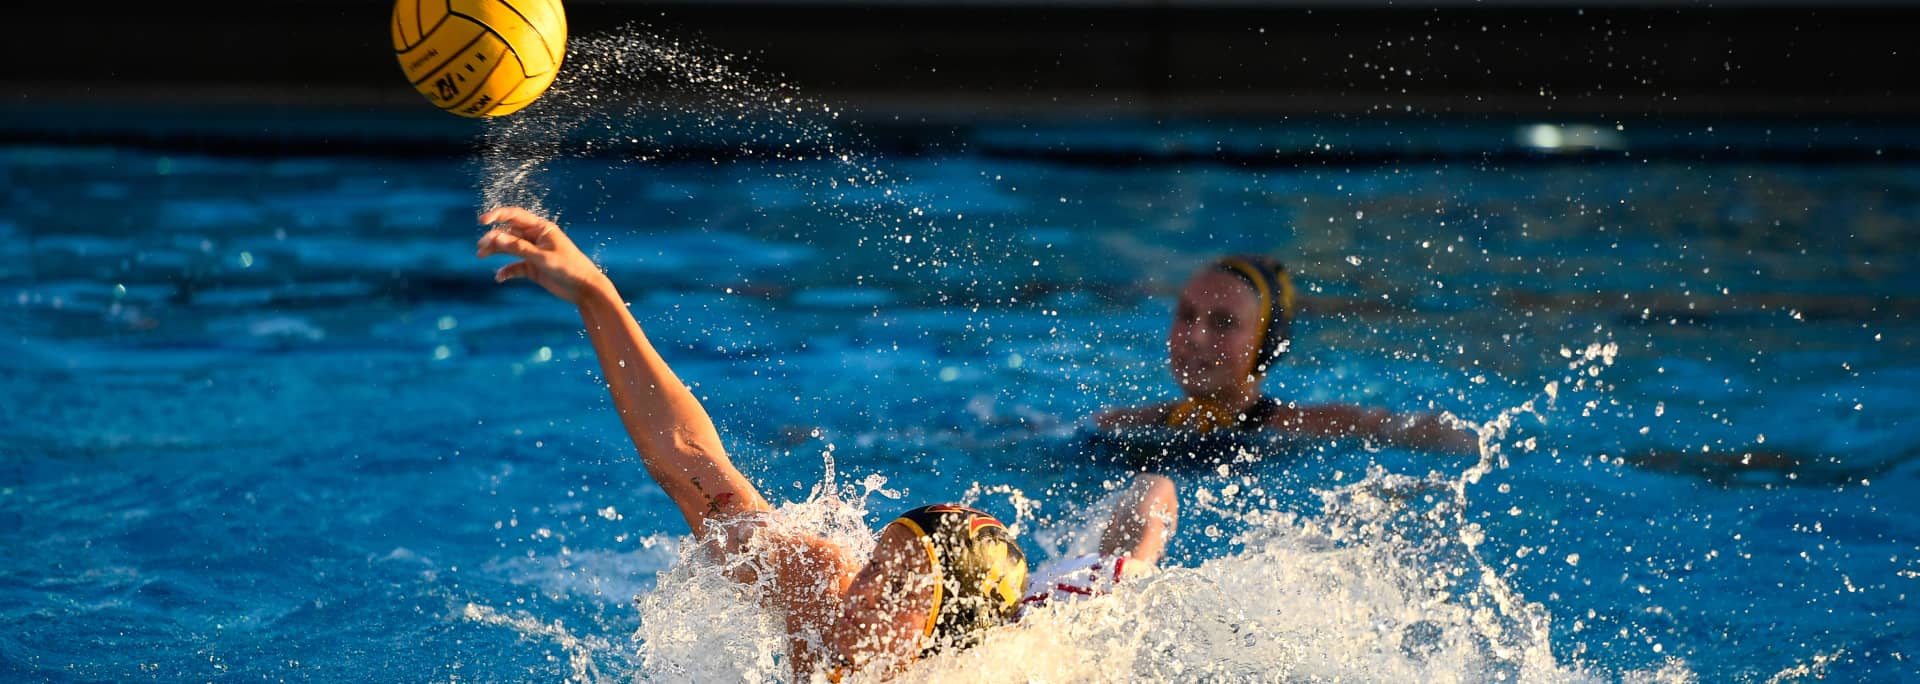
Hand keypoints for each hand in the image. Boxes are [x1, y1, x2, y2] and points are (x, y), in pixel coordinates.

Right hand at [474, 207, 611, 303]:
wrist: (585, 289)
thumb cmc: (569, 268)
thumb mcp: (542, 258)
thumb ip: (519, 248)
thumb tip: (496, 237)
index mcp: (542, 229)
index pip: (516, 216)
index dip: (498, 215)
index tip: (482, 220)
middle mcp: (536, 238)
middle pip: (509, 233)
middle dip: (494, 237)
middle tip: (480, 247)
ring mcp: (534, 253)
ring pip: (509, 248)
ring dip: (495, 251)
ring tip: (480, 255)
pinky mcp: (534, 268)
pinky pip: (515, 266)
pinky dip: (506, 271)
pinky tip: (499, 277)